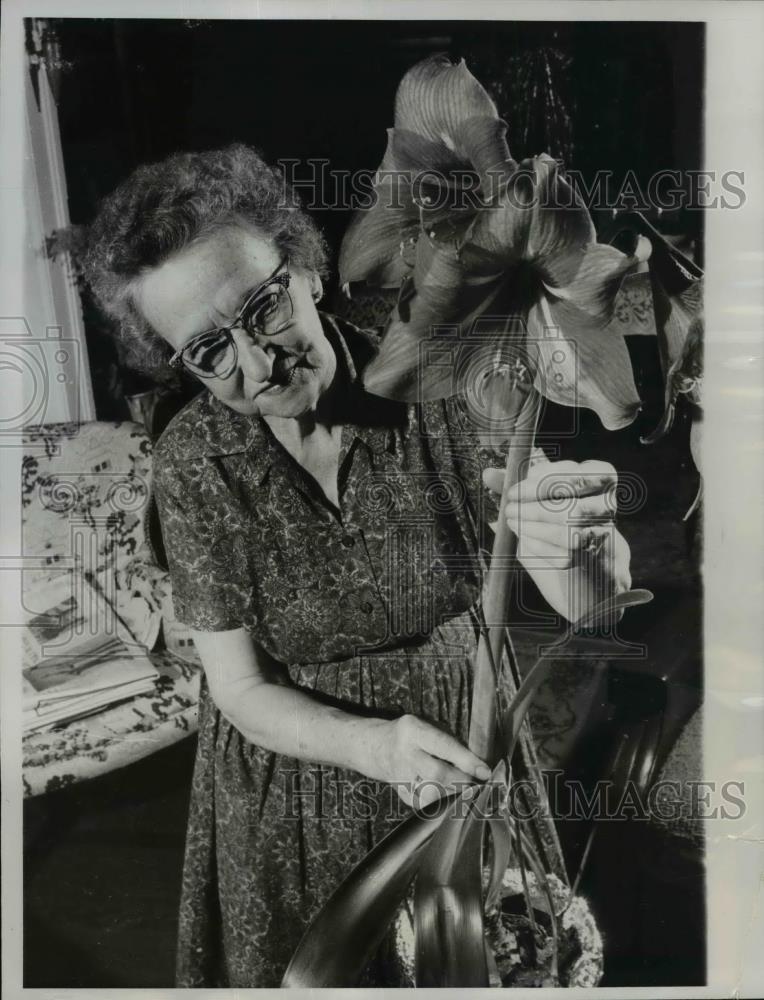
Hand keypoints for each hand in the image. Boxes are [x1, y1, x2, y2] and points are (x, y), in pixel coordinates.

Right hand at [366, 714, 490, 808]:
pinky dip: (441, 803)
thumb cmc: (411, 734)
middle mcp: (404, 754)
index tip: (485, 772)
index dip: (467, 760)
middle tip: (478, 783)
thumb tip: (477, 764)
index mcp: (413, 730)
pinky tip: (447, 795)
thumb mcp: (428, 726)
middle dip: (462, 781)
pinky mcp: (400, 794)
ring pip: (432, 795)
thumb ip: (450, 743)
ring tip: (462, 789)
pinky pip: (425, 805)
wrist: (376, 746)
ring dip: (452, 795)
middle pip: (437, 775)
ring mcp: (400, 777)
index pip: (444, 746)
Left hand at [483, 458, 631, 621]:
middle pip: (576, 494)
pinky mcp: (593, 562)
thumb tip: (488, 474)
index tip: (517, 488)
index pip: (580, 473)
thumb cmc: (558, 527)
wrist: (585, 573)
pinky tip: (524, 543)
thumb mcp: (539, 502)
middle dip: (536, 500)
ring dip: (533, 523)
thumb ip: (516, 487)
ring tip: (512, 522)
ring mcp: (603, 534)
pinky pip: (565, 553)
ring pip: (569, 524)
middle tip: (509, 505)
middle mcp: (607, 506)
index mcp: (600, 482)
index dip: (546, 478)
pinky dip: (538, 546)